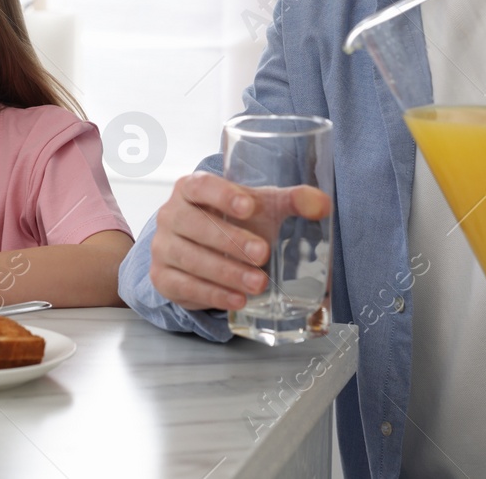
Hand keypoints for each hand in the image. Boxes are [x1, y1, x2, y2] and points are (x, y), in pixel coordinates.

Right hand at [148, 172, 330, 311]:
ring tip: (258, 283)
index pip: (199, 185)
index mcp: (190, 188)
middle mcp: (170, 215)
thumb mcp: (261, 206)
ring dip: (225, 272)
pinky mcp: (163, 277)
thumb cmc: (232, 221)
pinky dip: (213, 294)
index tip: (249, 207)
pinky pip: (185, 286)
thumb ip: (291, 201)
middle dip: (229, 240)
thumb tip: (322, 205)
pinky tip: (237, 299)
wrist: (200, 249)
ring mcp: (163, 247)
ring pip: (189, 258)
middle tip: (262, 253)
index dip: (222, 195)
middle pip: (192, 224)